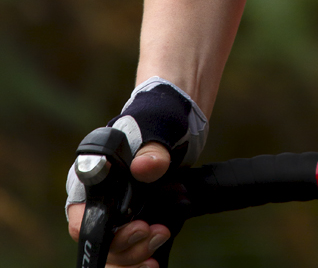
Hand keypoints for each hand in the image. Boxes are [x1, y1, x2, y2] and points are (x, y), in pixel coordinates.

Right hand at [67, 142, 170, 267]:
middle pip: (100, 242)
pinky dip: (138, 262)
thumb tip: (143, 167)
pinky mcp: (131, 227)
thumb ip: (152, 150)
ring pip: (113, 256)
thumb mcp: (158, 131)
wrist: (175, 133)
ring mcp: (114, 218)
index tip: (137, 226)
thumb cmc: (156, 125)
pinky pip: (126, 257)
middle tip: (154, 232)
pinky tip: (154, 260)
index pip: (81, 217)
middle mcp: (96, 203)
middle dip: (127, 246)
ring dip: (135, 256)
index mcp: (91, 179)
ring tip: (160, 239)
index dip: (103, 231)